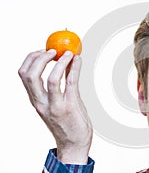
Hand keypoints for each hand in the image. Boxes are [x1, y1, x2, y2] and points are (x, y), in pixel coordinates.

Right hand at [18, 49, 92, 163]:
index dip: (31, 59)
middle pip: (30, 75)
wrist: (74, 143)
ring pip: (51, 79)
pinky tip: (78, 60)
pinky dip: (75, 68)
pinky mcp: (70, 106)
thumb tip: (65, 61)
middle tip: (53, 50)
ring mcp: (55, 105)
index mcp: (35, 100)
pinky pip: (71, 83)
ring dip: (59, 62)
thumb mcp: (56, 101)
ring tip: (67, 53)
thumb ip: (58, 83)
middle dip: (39, 58)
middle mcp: (41, 103)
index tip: (42, 50)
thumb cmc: (67, 121)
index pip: (24, 75)